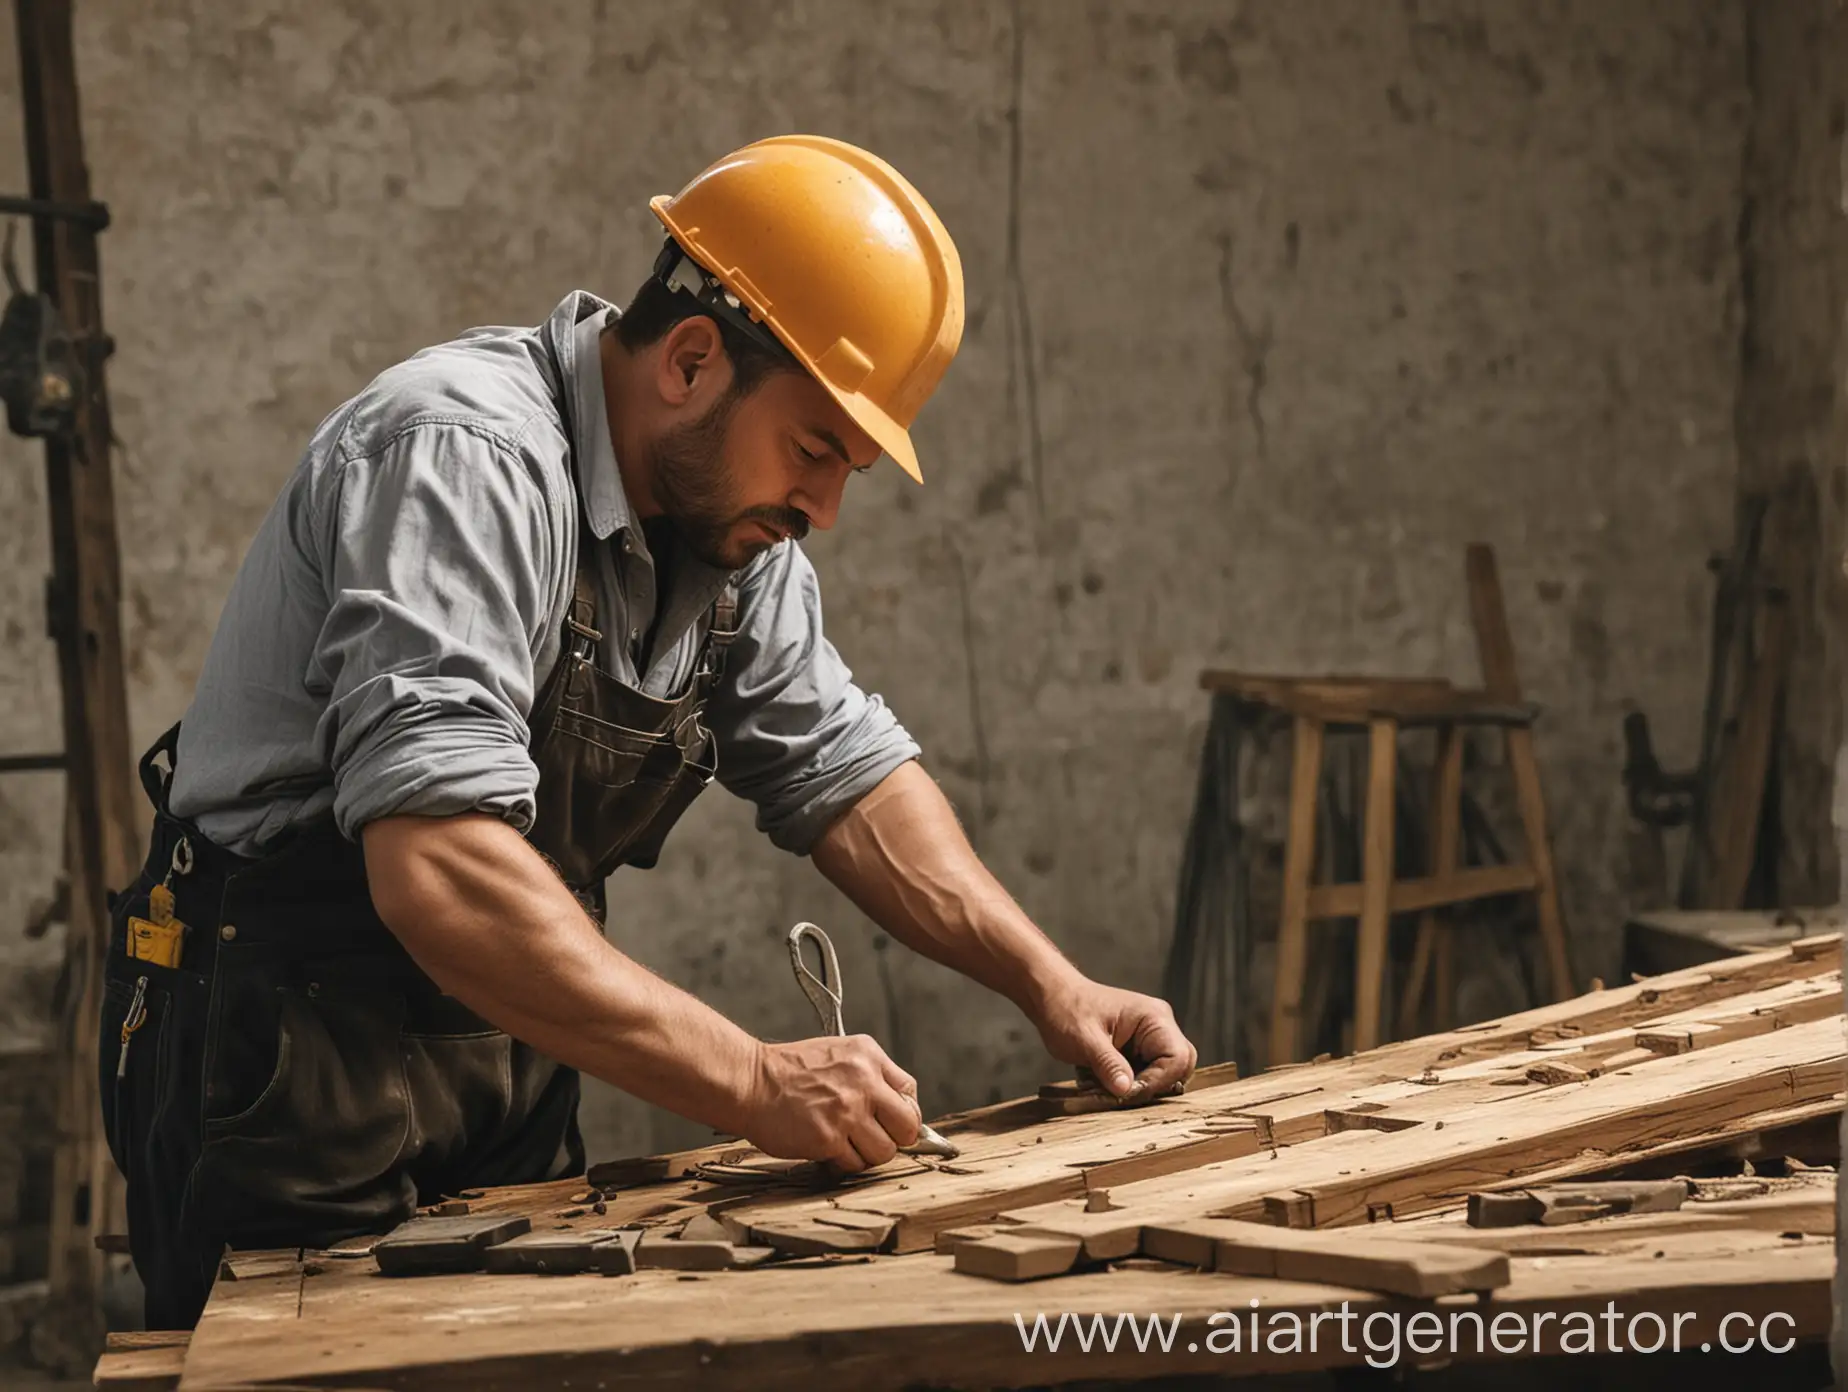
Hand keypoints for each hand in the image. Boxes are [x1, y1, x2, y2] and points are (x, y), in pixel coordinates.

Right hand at [739, 1035, 923, 1171]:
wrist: (750, 1081)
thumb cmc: (789, 1071)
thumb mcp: (838, 1054)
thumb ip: (870, 1075)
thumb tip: (897, 1110)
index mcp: (868, 1055)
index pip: (909, 1092)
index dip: (902, 1112)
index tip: (890, 1121)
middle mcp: (864, 1081)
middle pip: (908, 1126)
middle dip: (895, 1138)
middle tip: (874, 1138)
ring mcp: (847, 1111)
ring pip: (884, 1151)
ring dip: (867, 1154)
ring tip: (846, 1143)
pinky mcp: (829, 1139)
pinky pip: (854, 1164)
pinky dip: (843, 1163)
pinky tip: (827, 1149)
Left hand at [1031, 977, 1196, 1099]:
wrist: (1053, 998)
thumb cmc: (1067, 1010)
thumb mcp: (1084, 1040)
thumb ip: (1108, 1065)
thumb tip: (1127, 1091)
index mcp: (1154, 1018)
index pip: (1177, 1058)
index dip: (1157, 1081)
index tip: (1127, 1092)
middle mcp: (1160, 1026)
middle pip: (1180, 1068)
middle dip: (1154, 1086)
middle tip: (1123, 1093)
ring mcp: (1151, 1038)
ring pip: (1165, 1075)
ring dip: (1141, 1087)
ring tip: (1109, 1086)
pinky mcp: (1140, 1049)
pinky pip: (1148, 1074)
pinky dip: (1131, 1084)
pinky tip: (1106, 1081)